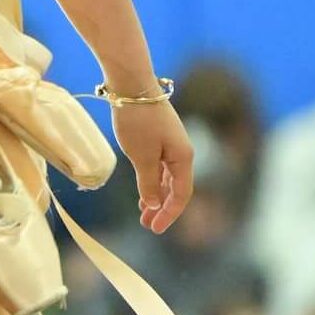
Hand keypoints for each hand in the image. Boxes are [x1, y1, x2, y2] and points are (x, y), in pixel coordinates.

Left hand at [110, 99, 194, 232]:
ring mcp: (171, 144)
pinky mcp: (159, 137)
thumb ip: (149, 182)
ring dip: (156, 197)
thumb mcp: (142, 156)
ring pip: (167, 178)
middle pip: (176, 188)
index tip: (155, 229)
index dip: (169, 214)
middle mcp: (182, 152)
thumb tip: (154, 204)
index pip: (181, 194)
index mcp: (183, 157)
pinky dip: (152, 182)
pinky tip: (143, 191)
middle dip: (163, 208)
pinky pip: (160, 167)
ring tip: (143, 214)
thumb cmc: (138, 120)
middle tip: (148, 226)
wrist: (131, 85)